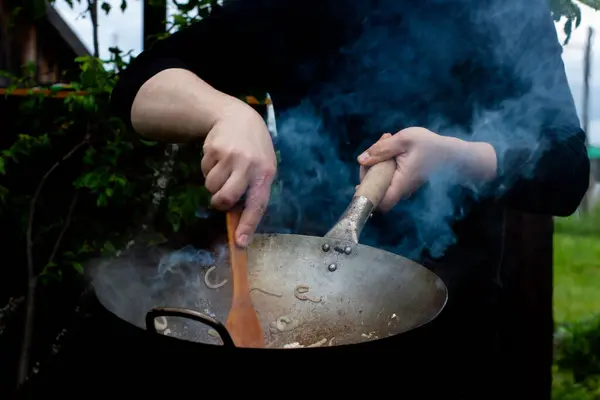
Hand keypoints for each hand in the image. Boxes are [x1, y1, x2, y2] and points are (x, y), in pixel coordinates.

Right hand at [201, 102, 276, 246]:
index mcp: (266, 173)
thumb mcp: (261, 166)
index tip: (240, 242)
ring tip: (223, 169)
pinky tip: (218, 156)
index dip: (248, 224)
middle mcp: (250, 165)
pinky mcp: (214, 149)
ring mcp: (231, 156)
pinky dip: (208, 169)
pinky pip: (204, 171)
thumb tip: (238, 219)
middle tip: (220, 198)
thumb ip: (253, 190)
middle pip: (226, 198)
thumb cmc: (253, 149)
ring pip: (212, 186)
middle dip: (219, 203)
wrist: (237, 117)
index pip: (258, 204)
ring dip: (213, 184)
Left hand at [357, 127, 496, 211]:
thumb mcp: (404, 140)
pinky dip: (386, 161)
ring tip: (387, 139)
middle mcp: (400, 190)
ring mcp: (403, 186)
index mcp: (399, 184)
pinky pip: (389, 175)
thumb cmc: (431, 146)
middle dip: (370, 165)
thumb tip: (361, 160)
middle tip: (380, 143)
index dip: (365, 190)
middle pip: (375, 187)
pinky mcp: (405, 180)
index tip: (366, 169)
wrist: (453, 153)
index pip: (377, 202)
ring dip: (378, 160)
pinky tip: (393, 145)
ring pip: (381, 179)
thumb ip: (381, 149)